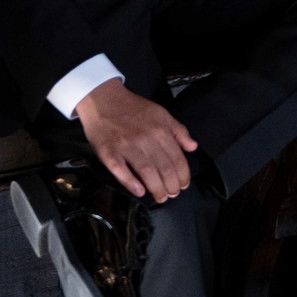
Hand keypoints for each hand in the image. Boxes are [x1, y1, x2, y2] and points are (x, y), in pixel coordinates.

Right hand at [77, 80, 198, 201]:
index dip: (183, 175)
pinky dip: (131, 183)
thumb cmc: (133, 108)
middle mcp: (146, 138)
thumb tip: (192, 147)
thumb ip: (179, 130)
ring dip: (156, 188)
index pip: (177, 158)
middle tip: (172, 194)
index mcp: (160, 130)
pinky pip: (121, 171)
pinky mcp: (109, 152)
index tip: (183, 185)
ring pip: (147, 172)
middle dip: (171, 186)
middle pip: (164, 168)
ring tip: (160, 197)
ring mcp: (126, 146)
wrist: (103, 99)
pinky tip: (140, 191)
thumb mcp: (161, 113)